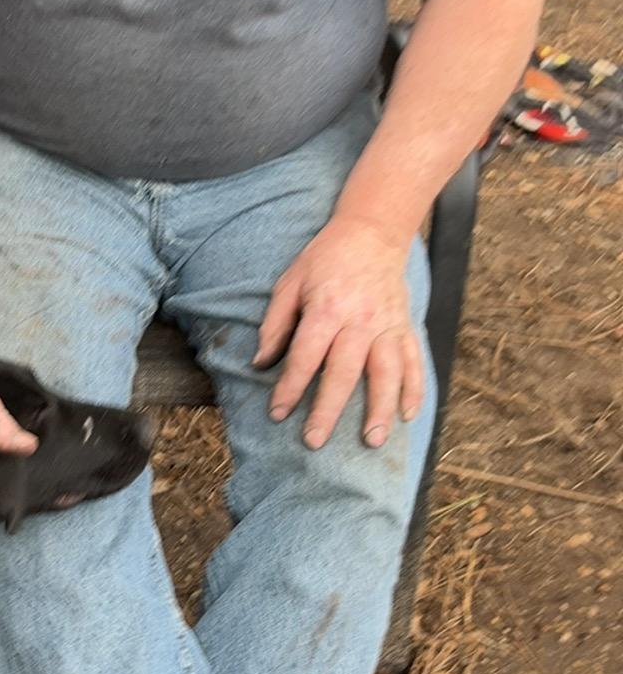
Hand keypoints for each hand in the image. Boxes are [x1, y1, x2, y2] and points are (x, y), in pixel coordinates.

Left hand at [254, 217, 424, 449]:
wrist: (372, 232)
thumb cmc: (325, 259)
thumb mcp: (290, 282)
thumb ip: (275, 324)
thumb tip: (260, 363)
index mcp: (327, 308)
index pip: (306, 356)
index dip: (290, 386)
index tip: (278, 413)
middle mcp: (360, 320)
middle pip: (344, 372)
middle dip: (328, 410)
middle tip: (314, 441)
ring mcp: (387, 325)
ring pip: (386, 373)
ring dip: (381, 409)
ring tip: (373, 440)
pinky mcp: (405, 326)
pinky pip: (413, 361)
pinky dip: (414, 390)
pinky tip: (409, 416)